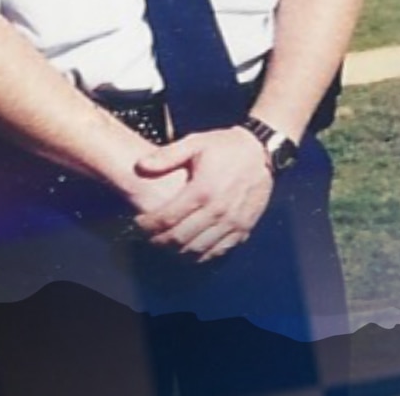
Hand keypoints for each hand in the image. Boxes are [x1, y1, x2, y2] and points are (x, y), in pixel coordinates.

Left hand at [131, 127, 272, 261]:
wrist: (262, 152)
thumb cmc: (226, 147)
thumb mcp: (195, 143)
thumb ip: (166, 156)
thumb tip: (140, 165)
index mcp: (202, 190)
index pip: (167, 218)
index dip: (147, 225)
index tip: (138, 223)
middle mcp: (218, 211)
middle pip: (179, 239)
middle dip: (158, 241)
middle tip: (148, 236)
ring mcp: (232, 223)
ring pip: (197, 250)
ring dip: (176, 252)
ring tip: (166, 243)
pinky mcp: (243, 229)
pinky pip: (218, 251)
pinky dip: (200, 255)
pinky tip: (189, 249)